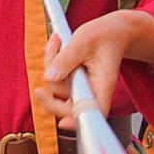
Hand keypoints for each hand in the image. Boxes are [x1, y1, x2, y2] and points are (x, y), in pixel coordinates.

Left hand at [34, 12, 131, 129]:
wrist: (113, 30)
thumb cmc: (105, 35)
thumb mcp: (83, 40)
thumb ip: (66, 59)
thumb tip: (49, 78)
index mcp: (103, 84)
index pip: (92, 112)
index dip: (79, 120)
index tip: (63, 123)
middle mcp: (93, 90)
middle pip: (68, 106)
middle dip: (51, 92)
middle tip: (39, 88)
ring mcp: (82, 86)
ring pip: (58, 88)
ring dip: (50, 65)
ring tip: (57, 42)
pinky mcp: (74, 80)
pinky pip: (56, 78)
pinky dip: (51, 63)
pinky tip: (57, 46)